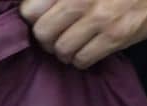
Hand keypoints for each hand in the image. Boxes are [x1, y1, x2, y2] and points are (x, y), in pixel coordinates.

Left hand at [19, 0, 146, 69]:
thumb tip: (35, 10)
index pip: (30, 10)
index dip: (33, 18)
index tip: (41, 19)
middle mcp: (81, 0)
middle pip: (42, 33)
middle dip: (46, 39)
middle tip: (55, 37)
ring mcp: (100, 19)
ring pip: (61, 49)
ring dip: (63, 52)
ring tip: (72, 45)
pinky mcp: (116, 36)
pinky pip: (83, 59)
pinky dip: (81, 60)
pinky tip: (87, 51)